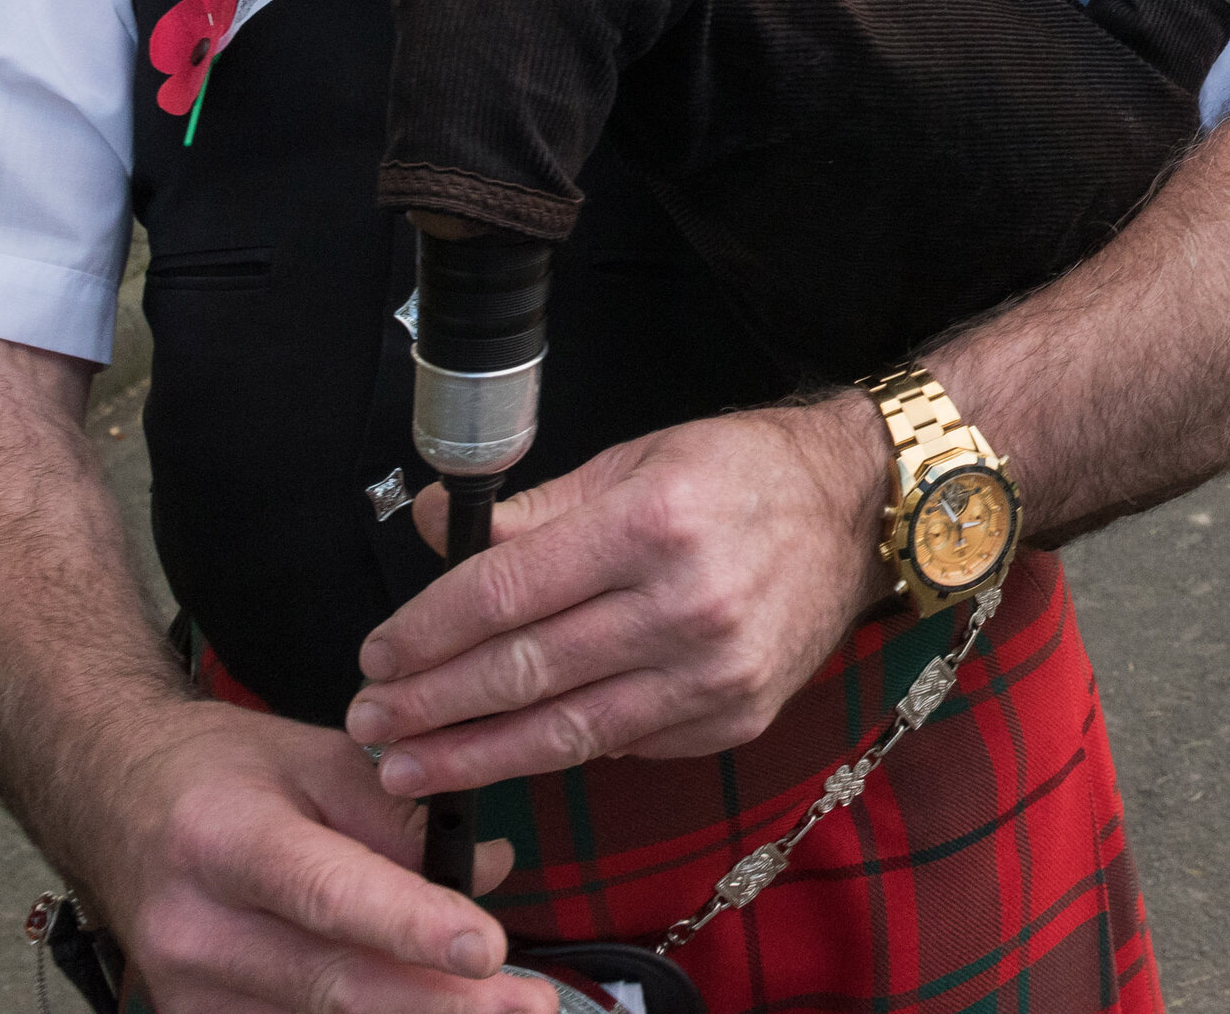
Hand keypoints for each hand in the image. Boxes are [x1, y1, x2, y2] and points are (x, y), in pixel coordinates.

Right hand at [77, 696, 548, 1013]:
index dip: (411, 926)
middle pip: (330, 984)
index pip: (328, 894)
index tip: (487, 950)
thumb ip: (403, 817)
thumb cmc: (217, 772)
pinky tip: (424, 1009)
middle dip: (440, 1004)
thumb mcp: (315, 759)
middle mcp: (193, 927)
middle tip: (531, 1005)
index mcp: (222, 839)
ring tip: (501, 1012)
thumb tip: (495, 872)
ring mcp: (184, 989)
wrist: (106, 797)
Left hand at [346, 402, 892, 796]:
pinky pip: (624, 745)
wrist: (859, 510)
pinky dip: (560, 751)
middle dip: (431, 704)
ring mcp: (715, 673)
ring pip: (567, 731)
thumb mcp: (637, 459)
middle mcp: (686, 605)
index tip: (378, 652)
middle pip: (525, 670)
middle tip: (371, 722)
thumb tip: (431, 528)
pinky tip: (508, 754)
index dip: (427, 631)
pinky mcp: (733, 718)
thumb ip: (533, 509)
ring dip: (474, 755)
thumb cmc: (743, 472)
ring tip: (409, 770)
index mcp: (652, 524)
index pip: (505, 592)